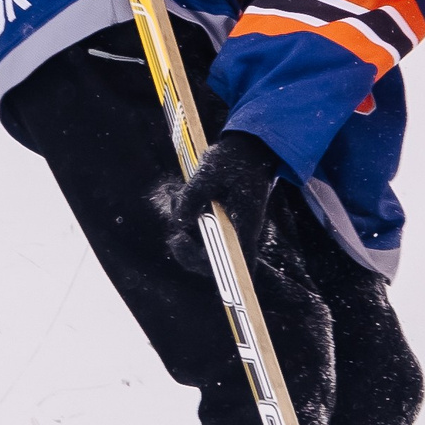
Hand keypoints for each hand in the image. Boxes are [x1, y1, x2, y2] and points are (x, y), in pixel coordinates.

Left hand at [165, 131, 283, 274]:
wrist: (248, 148)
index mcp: (245, 224)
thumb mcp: (210, 173)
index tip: (214, 277)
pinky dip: (186, 218)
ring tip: (176, 197)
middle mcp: (238, 231)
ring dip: (184, 228)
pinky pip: (201, 230)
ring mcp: (229, 227)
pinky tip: (178, 195)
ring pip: (204, 244)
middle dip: (190, 253)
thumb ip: (193, 196)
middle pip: (216, 260)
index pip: (239, 259)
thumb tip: (179, 222)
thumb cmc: (235, 159)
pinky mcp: (220, 220)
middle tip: (176, 238)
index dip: (228, 275)